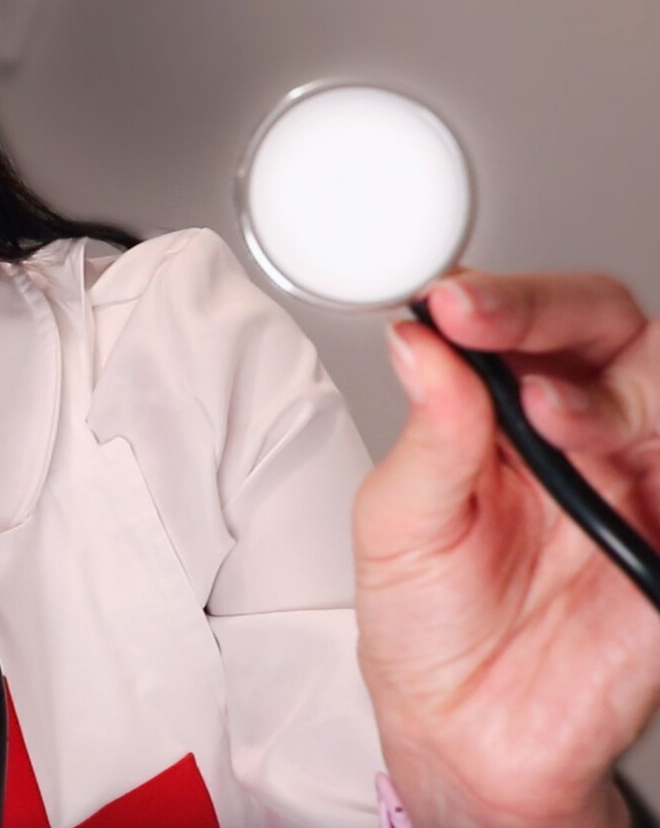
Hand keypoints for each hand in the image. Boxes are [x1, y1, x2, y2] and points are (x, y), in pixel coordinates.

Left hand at [355, 269, 659, 827]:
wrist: (472, 735)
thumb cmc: (427, 623)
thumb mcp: (398, 525)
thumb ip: (425, 435)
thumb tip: (416, 342)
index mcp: (504, 411)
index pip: (521, 322)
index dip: (497, 299)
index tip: (450, 302)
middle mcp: (581, 430)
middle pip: (608, 330)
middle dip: (551, 316)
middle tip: (490, 328)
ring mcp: (640, 478)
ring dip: (612, 395)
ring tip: (551, 421)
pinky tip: (628, 471)